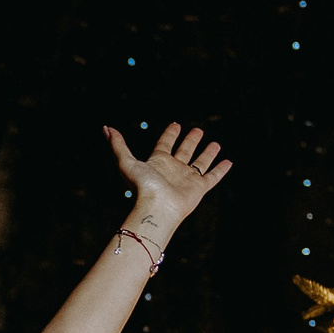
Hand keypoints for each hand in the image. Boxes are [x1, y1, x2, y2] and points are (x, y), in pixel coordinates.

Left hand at [105, 122, 230, 233]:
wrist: (157, 208)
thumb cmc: (141, 187)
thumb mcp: (126, 162)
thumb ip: (117, 145)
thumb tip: (105, 128)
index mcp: (158, 162)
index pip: (165, 144)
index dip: (170, 134)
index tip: (176, 124)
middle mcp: (173, 169)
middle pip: (184, 151)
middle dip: (191, 141)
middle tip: (198, 130)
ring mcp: (187, 179)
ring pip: (200, 163)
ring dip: (207, 153)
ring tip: (215, 143)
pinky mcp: (199, 188)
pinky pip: (213, 177)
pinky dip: (221, 170)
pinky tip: (228, 162)